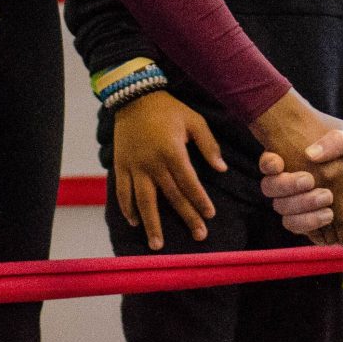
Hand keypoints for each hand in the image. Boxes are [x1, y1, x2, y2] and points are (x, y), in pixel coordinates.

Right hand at [111, 92, 225, 249]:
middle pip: (171, 196)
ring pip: (143, 201)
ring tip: (157, 244)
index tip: (209, 215)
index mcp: (172, 152)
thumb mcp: (194, 121)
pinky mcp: (120, 165)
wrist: (134, 96)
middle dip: (186, 217)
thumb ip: (209, 146)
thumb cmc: (169, 109)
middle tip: (198, 236)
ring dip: (151, 224)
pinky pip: (122, 192)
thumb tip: (222, 170)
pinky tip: (135, 222)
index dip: (200, 200)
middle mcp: (152, 163)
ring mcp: (134, 166)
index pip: (189, 183)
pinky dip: (127, 209)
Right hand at [251, 91, 342, 246]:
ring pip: (282, 208)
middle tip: (310, 181)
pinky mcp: (313, 228)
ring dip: (301, 205)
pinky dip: (309, 222)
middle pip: (274, 188)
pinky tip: (327, 216)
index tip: (276, 161)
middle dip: (287, 185)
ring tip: (328, 201)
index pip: (277, 160)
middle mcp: (306, 183)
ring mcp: (307, 207)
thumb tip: (309, 154)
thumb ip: (340, 141)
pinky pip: (295, 227)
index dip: (269, 162)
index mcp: (314, 162)